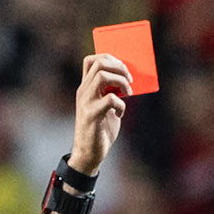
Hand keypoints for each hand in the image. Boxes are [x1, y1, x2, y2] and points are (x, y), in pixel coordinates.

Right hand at [69, 53, 132, 175]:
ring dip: (121, 82)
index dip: (109, 58)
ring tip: (128, 94)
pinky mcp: (92, 115)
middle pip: (99, 63)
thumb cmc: (100, 129)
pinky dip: (121, 104)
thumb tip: (128, 81)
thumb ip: (113, 92)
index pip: (92, 60)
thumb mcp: (107, 107)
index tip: (123, 69)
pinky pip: (110, 99)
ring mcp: (86, 102)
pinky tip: (120, 113)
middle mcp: (84, 91)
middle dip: (119, 67)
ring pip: (102, 75)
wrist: (89, 154)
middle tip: (130, 80)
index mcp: (86, 87)